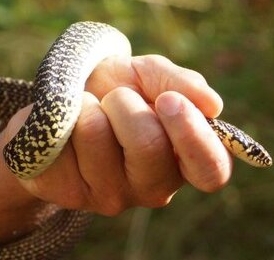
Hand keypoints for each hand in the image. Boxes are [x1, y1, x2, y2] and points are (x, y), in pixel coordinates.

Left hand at [0, 55, 232, 244]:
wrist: (63, 104)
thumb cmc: (116, 90)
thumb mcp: (149, 76)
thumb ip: (182, 84)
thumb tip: (212, 105)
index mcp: (183, 161)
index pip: (210, 170)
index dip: (192, 135)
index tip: (169, 100)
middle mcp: (152, 188)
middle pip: (147, 145)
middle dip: (126, 103)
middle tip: (116, 97)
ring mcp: (109, 196)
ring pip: (96, 136)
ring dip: (89, 107)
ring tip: (89, 111)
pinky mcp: (67, 194)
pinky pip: (61, 143)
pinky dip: (61, 120)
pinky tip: (67, 130)